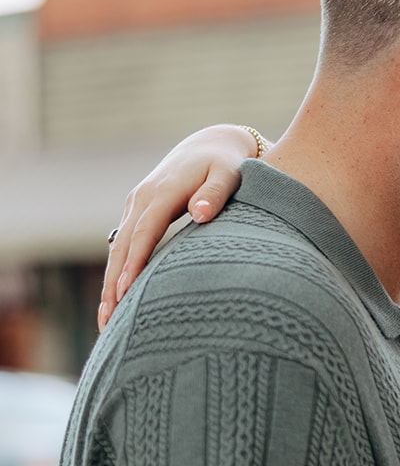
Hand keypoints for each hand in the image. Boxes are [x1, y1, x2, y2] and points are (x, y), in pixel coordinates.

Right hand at [99, 123, 264, 330]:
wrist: (209, 145)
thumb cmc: (224, 164)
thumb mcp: (228, 175)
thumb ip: (216, 194)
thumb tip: (201, 213)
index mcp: (161, 192)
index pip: (144, 232)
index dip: (134, 262)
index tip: (124, 292)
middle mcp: (141, 199)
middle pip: (121, 247)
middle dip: (112, 284)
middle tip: (107, 321)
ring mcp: (135, 206)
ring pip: (116, 249)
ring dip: (108, 284)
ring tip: (105, 321)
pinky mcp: (137, 213)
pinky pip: (122, 246)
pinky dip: (116, 273)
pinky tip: (114, 300)